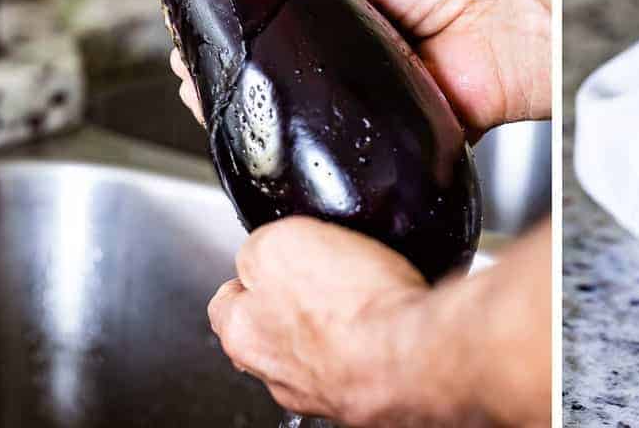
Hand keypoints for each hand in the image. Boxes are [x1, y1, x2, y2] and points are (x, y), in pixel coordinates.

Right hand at [172, 0, 551, 136]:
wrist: (506, 36)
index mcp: (336, 12)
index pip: (264, 17)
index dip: (224, 20)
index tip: (187, 16)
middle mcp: (340, 58)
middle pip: (266, 66)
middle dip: (219, 66)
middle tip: (186, 63)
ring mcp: (352, 98)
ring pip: (286, 107)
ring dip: (240, 101)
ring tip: (201, 90)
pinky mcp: (369, 135)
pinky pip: (322, 140)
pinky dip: (288, 139)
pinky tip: (254, 130)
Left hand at [209, 217, 551, 426]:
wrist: (412, 353)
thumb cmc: (347, 306)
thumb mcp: (278, 243)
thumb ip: (259, 246)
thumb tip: (263, 250)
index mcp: (242, 335)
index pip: (227, 304)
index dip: (250, 275)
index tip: (271, 262)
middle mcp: (276, 373)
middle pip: (272, 330)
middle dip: (294, 303)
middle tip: (326, 275)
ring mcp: (323, 390)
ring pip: (318, 349)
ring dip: (336, 325)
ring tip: (366, 294)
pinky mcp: (369, 395)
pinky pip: (364, 358)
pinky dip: (374, 339)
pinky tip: (390, 317)